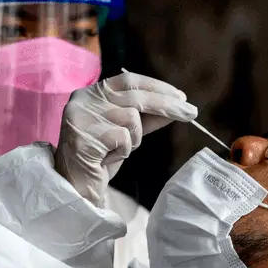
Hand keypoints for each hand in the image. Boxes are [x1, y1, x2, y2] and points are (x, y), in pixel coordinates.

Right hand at [55, 73, 196, 206]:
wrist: (76, 186)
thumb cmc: (101, 156)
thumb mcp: (127, 132)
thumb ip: (147, 117)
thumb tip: (178, 105)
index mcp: (91, 93)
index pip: (129, 81)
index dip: (157, 87)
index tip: (181, 96)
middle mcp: (83, 99)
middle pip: (136, 97)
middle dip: (167, 106)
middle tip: (192, 113)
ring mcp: (81, 116)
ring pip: (131, 119)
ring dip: (133, 139)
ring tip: (116, 150)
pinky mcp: (83, 135)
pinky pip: (123, 137)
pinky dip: (123, 151)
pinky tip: (107, 158)